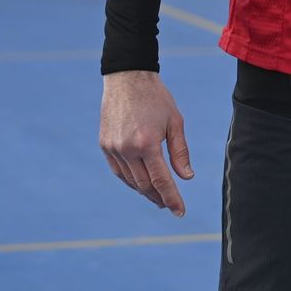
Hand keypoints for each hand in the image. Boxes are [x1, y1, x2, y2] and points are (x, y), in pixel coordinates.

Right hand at [99, 70, 193, 216]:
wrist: (127, 79)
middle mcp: (127, 149)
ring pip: (130, 180)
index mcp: (147, 143)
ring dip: (144, 191)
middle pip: (144, 184)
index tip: (179, 212)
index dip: (171, 198)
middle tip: (170, 206)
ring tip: (158, 197)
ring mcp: (113, 148)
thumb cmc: (157, 98)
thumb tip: (186, 177)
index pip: (160, 180)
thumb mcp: (176, 122)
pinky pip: (118, 171)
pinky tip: (141, 183)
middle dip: (159, 197)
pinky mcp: (104, 145)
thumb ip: (180, 151)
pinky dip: (130, 180)